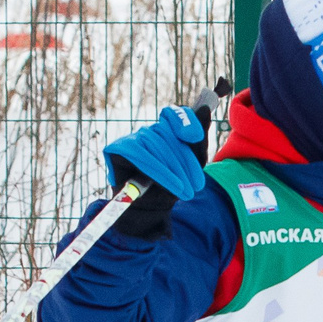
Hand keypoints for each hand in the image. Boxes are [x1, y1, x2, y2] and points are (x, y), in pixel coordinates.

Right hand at [102, 105, 208, 241]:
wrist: (148, 213)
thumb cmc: (170, 188)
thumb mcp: (191, 166)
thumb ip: (198, 140)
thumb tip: (205, 108)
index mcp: (164, 131)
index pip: (173, 115)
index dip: (184, 121)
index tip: (194, 137)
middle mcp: (146, 132)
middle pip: (166, 134)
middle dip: (185, 161)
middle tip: (197, 186)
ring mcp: (131, 139)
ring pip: (156, 145)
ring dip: (175, 171)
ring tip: (187, 192)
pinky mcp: (116, 149)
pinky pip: (142, 157)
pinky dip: (161, 173)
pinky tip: (174, 186)